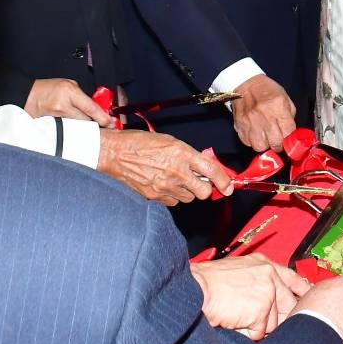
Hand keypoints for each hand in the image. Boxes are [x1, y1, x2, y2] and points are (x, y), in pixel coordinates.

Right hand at [25, 77, 113, 125]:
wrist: (26, 96)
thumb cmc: (46, 89)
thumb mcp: (67, 85)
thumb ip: (81, 96)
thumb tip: (94, 107)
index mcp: (69, 92)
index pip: (91, 108)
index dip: (103, 117)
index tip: (111, 123)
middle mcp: (63, 105)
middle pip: (86, 121)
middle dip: (94, 124)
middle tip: (101, 126)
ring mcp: (56, 117)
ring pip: (77, 127)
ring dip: (83, 128)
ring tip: (85, 126)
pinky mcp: (51, 125)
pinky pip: (67, 130)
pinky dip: (72, 130)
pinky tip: (72, 129)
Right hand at [97, 129, 234, 205]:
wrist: (114, 154)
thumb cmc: (140, 143)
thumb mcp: (170, 141)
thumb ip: (188, 154)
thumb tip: (202, 166)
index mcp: (182, 153)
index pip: (211, 170)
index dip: (224, 181)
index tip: (228, 187)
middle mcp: (177, 172)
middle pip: (203, 192)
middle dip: (204, 188)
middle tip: (198, 181)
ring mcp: (165, 186)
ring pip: (188, 198)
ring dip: (187, 192)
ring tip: (176, 180)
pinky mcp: (154, 197)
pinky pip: (172, 202)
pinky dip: (172, 196)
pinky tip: (164, 185)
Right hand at [191, 255, 310, 339]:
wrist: (196, 288)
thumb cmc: (209, 281)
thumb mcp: (238, 270)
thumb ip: (258, 280)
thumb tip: (268, 296)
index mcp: (263, 265)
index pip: (292, 278)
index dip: (301, 289)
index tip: (308, 295)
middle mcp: (269, 276)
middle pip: (288, 305)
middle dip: (277, 317)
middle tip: (256, 317)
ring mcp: (268, 293)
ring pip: (273, 322)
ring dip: (256, 325)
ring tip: (236, 314)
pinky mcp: (261, 310)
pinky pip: (260, 332)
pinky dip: (247, 332)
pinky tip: (235, 320)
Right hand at [232, 75, 296, 152]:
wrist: (245, 83)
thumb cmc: (266, 89)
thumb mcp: (284, 97)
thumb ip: (289, 115)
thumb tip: (291, 132)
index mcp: (278, 107)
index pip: (288, 133)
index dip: (290, 138)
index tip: (289, 138)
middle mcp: (265, 116)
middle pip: (275, 143)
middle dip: (279, 144)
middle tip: (278, 140)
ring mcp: (251, 122)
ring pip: (260, 147)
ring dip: (264, 144)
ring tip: (265, 138)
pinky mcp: (240, 125)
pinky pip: (247, 142)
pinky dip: (252, 141)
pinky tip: (255, 133)